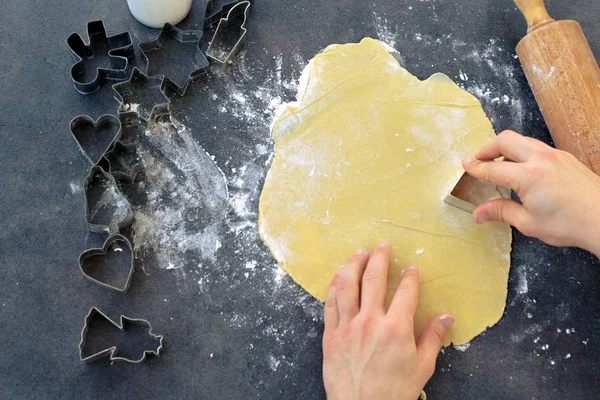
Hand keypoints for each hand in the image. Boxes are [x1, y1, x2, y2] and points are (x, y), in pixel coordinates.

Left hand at [322, 243, 453, 399]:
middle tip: (383, 245)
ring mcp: (347, 325)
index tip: (413, 268)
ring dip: (354, 264)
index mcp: (395, 327)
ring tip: (359, 253)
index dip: (411, 277)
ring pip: (348, 285)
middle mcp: (370, 320)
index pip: (406, 292)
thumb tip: (446, 317)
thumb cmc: (394, 392)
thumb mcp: (422, 368)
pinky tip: (338, 277)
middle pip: (374, 279)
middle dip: (380, 258)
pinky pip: (330, 303)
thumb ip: (433, 338)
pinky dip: (334, 286)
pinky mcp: (330, 334)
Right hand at [462, 130, 599, 254]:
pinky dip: (523, 152)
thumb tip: (478, 214)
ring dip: (506, 148)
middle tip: (479, 160)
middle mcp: (541, 159)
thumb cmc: (569, 224)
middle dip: (488, 148)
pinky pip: (537, 147)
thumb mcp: (528, 222)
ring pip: (523, 140)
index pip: (493, 169)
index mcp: (528, 176)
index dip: (476, 168)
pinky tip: (523, 168)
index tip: (465, 165)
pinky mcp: (565, 158)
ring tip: (499, 162)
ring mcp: (555, 155)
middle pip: (506, 140)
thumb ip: (501, 212)